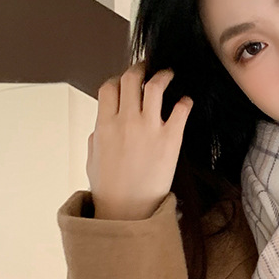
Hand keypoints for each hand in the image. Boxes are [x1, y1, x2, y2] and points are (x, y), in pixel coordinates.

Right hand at [87, 63, 192, 220]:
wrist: (128, 211)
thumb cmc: (109, 189)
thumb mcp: (93, 159)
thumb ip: (97, 135)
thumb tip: (103, 123)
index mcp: (104, 124)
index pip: (109, 86)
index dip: (117, 80)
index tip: (125, 82)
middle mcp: (125, 121)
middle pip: (131, 78)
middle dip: (139, 68)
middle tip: (147, 67)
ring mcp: (149, 128)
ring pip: (155, 85)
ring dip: (163, 75)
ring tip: (169, 74)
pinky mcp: (170, 139)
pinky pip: (181, 109)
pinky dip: (184, 102)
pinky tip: (185, 103)